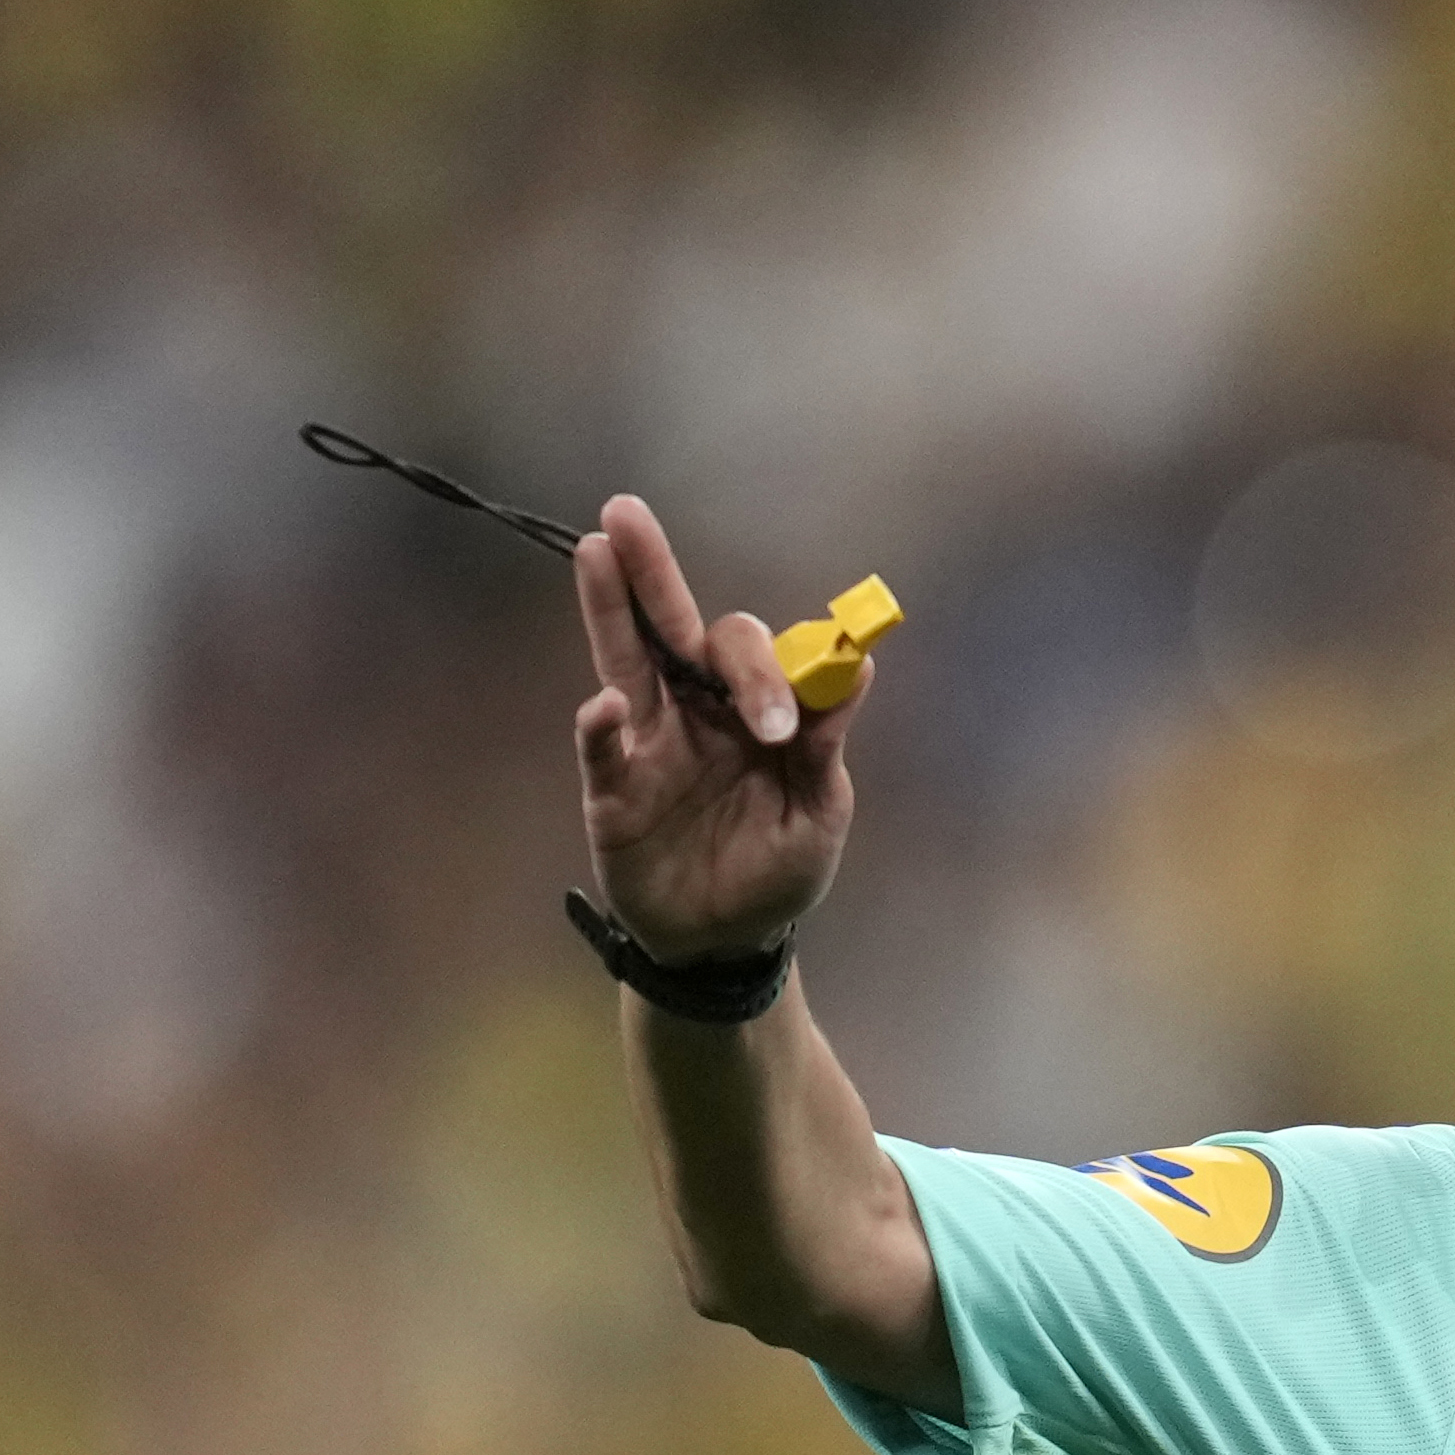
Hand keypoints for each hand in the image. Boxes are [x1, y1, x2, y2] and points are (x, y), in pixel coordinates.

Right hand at [571, 496, 866, 962]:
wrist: (728, 941)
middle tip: (624, 513)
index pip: (750, 654)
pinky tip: (608, 705)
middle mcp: (694, 711)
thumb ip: (826, 743)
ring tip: (596, 551)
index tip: (781, 726)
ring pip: (625, 662)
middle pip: (670, 628)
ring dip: (609, 609)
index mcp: (750, 710)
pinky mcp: (613, 791)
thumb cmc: (777, 869)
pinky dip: (601, 726)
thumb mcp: (819, 811)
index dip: (765, 674)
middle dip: (651, 572)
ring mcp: (649, 744)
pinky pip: (603, 750)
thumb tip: (859, 662)